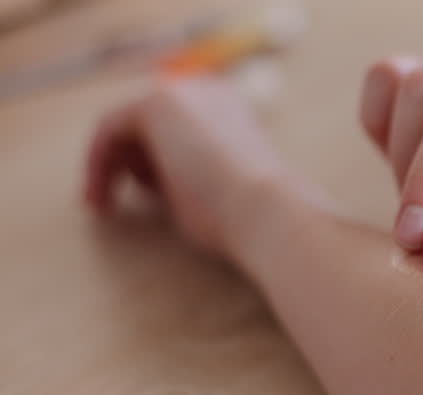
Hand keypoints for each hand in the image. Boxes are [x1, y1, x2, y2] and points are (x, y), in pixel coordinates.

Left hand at [84, 78, 286, 254]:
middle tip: (108, 201)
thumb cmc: (244, 214)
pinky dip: (98, 161)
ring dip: (108, 164)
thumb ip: (184, 173)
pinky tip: (99, 194)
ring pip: (124, 125)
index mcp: (229, 111)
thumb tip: (154, 180)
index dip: (147, 162)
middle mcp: (207, 93)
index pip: (172, 128)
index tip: (138, 197)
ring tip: (107, 203)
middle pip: (145, 123)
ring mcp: (183, 93)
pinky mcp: (157, 104)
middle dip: (124, 162)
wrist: (266, 210)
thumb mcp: (212, 188)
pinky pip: (109, 128)